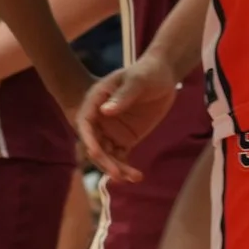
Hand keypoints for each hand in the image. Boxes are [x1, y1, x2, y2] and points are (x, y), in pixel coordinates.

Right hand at [75, 59, 180, 180]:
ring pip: (106, 154)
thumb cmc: (147, 72)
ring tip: (132, 177)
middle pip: (94, 143)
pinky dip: (125, 169)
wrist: (163, 75)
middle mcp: (100, 119)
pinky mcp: (125, 139)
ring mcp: (111, 130)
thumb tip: (104, 112)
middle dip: (103, 160)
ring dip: (115, 168)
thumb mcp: (137, 81)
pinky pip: (120, 157)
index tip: (95, 153)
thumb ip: (122, 95)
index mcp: (96, 100)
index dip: (87, 139)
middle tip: (118, 174)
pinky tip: (136, 176)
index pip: (85, 123)